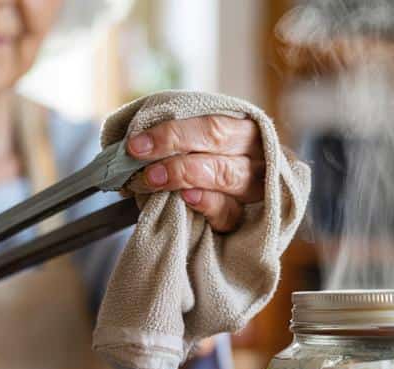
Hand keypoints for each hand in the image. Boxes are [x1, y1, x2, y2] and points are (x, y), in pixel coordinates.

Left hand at [127, 116, 264, 232]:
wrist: (235, 206)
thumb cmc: (205, 163)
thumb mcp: (199, 143)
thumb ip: (178, 138)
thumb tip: (136, 142)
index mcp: (245, 129)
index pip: (212, 125)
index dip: (173, 132)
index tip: (137, 144)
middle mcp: (257, 154)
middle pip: (219, 143)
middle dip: (175, 146)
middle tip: (141, 158)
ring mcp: (256, 187)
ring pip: (226, 175)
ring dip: (185, 175)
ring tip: (154, 179)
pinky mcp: (248, 219)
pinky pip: (230, 212)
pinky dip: (207, 204)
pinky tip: (187, 199)